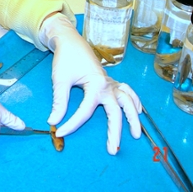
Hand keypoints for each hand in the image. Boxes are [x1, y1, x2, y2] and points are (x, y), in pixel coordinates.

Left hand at [39, 13, 141, 154]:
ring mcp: (110, 83)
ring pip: (127, 101)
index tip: (60, 132)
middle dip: (115, 132)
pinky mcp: (110, 81)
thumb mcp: (60, 80)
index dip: (72, 124)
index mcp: (96, 84)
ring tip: (135, 134)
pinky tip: (138, 111)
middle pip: (115, 111)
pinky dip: (134, 101)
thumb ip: (59, 102)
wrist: (70, 41)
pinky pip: (127, 92)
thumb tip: (54, 121)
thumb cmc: (66, 58)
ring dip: (133, 118)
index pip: (85, 111)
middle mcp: (107, 85)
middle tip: (112, 150)